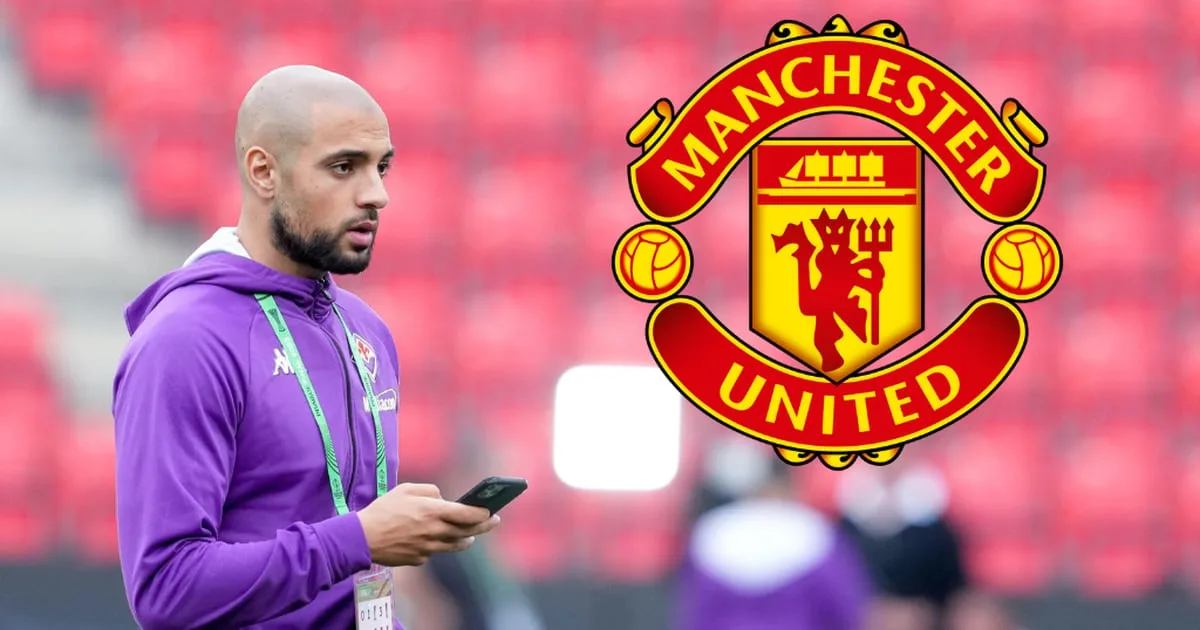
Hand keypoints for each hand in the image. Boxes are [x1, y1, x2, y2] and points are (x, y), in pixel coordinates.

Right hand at [356, 483, 499, 566]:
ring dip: (466, 539)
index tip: (491, 511)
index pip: (467, 514)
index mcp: (433, 511)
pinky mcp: (419, 559)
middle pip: (467, 531)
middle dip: (484, 526)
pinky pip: (434, 552)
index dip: (482, 513)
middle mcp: (434, 531)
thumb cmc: (383, 509)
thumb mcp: (406, 489)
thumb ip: (429, 491)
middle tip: (494, 522)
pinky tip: (435, 540)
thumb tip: (443, 499)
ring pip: (455, 545)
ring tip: (471, 535)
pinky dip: (438, 545)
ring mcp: (428, 548)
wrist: (362, 538)